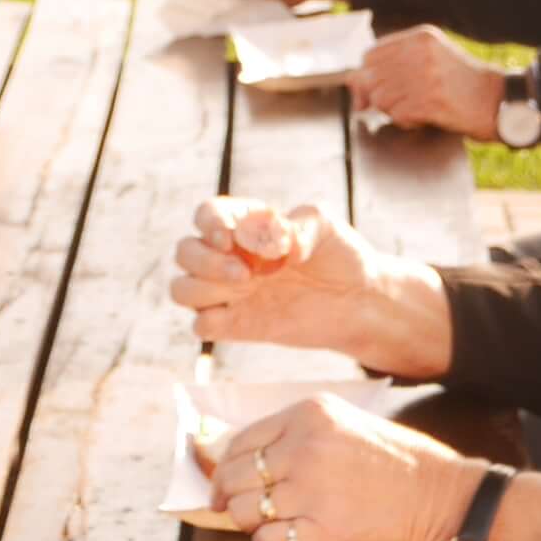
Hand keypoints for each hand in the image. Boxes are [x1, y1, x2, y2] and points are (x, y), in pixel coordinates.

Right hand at [167, 197, 454, 376]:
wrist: (359, 300)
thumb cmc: (341, 254)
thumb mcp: (326, 226)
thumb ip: (299, 225)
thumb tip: (275, 243)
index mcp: (245, 224)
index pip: (206, 215)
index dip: (209, 225)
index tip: (231, 238)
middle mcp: (230, 256)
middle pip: (184, 252)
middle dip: (205, 261)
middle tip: (246, 274)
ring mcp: (230, 292)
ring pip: (181, 288)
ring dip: (200, 289)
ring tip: (245, 289)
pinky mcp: (237, 325)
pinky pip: (200, 326)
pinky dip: (208, 322)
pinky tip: (241, 315)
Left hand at [204, 393, 479, 540]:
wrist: (448, 504)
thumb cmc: (404, 468)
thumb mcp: (349, 428)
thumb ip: (301, 437)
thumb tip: (250, 460)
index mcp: (312, 414)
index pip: (242, 439)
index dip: (224, 466)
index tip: (223, 483)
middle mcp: (305, 446)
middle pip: (236, 474)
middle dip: (231, 497)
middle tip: (239, 512)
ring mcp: (311, 489)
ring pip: (244, 510)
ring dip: (250, 524)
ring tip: (274, 527)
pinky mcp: (320, 530)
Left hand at [353, 29, 505, 138]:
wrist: (498, 101)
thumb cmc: (462, 83)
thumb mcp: (430, 62)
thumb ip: (393, 66)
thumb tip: (354, 83)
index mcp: (421, 37)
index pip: (371, 54)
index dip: (368, 75)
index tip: (377, 89)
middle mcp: (422, 53)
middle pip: (371, 78)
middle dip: (379, 96)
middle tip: (400, 104)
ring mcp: (427, 77)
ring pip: (381, 98)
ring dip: (394, 110)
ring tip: (416, 108)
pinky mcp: (432, 101)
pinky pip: (397, 115)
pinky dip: (407, 122)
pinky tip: (424, 117)